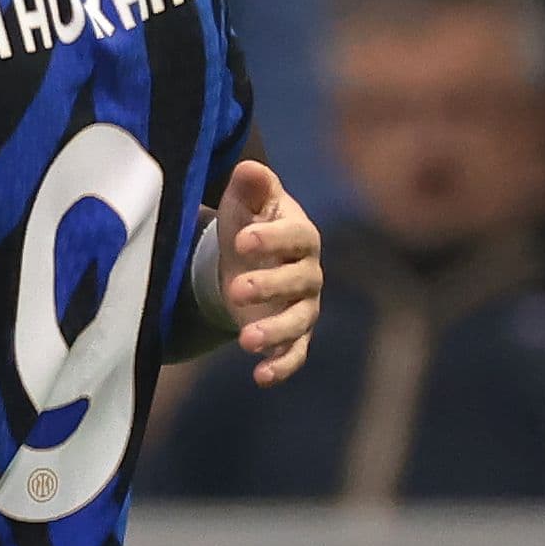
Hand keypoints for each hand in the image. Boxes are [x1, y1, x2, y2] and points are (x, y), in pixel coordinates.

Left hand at [216, 157, 322, 385]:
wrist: (247, 264)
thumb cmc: (248, 227)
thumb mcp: (245, 205)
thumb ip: (250, 188)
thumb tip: (247, 168)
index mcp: (301, 236)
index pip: (297, 236)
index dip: (273, 239)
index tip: (241, 240)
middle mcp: (309, 273)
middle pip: (299, 280)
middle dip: (269, 286)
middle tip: (236, 289)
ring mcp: (302, 307)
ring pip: (298, 321)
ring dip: (275, 331)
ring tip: (246, 341)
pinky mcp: (291, 336)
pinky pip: (295, 354)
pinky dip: (281, 366)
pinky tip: (260, 377)